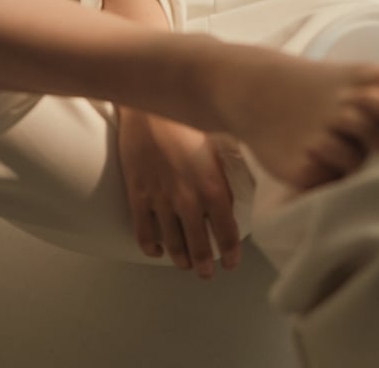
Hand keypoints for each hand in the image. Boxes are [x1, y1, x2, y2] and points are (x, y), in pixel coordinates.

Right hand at [117, 107, 241, 279]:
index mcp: (213, 188)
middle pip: (199, 247)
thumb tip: (241, 187)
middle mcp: (188, 200)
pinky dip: (150, 246)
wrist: (149, 105)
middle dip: (204, 265)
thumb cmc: (187, 119)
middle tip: (206, 273)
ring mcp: (161, 200)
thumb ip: (229, 171)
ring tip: (184, 263)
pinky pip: (144, 232)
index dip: (230, 253)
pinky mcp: (138, 195)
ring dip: (180, 258)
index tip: (231, 262)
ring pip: (172, 244)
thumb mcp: (218, 144)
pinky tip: (157, 250)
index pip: (228, 233)